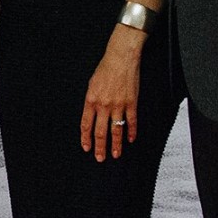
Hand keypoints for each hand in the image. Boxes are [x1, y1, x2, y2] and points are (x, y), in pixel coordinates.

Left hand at [79, 35, 141, 160]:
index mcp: (90, 101)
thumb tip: (91, 116)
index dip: (86, 138)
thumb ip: (91, 101)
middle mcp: (103, 105)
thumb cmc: (105, 69)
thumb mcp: (91, 85)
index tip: (87, 148)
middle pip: (100, 131)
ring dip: (116, 144)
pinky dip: (131, 132)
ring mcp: (118, 105)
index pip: (86, 125)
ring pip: (116, 130)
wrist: (121, 58)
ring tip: (115, 155)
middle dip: (100, 147)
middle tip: (100, 158)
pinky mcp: (131, 103)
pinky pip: (131, 121)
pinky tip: (130, 139)